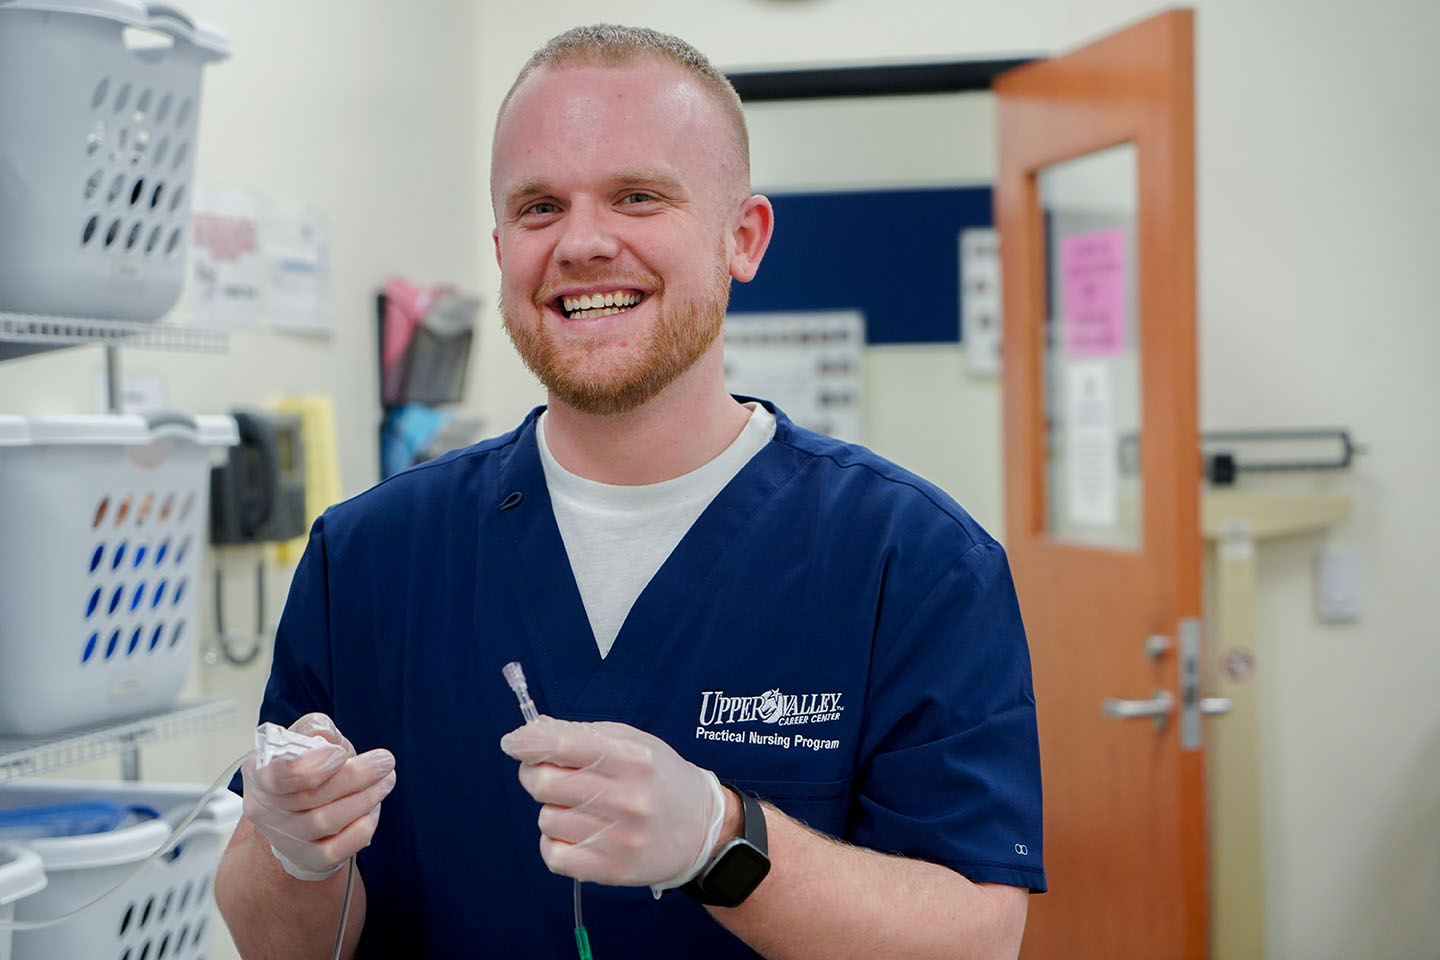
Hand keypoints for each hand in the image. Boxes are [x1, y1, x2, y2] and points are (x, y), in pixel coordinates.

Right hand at [240, 713, 396, 880]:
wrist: (299, 812)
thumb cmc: (305, 771)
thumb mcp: (306, 740)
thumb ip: (314, 729)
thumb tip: (323, 736)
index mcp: (258, 774)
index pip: (279, 776)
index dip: (315, 765)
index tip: (341, 753)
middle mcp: (265, 809)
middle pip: (311, 797)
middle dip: (357, 776)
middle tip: (385, 761)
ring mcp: (284, 838)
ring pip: (327, 822)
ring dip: (365, 798)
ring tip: (386, 780)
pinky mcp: (307, 859)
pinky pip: (338, 850)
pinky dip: (361, 828)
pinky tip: (373, 810)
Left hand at [500, 717, 724, 889]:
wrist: (702, 830)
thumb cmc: (660, 779)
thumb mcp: (632, 742)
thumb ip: (581, 733)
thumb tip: (532, 730)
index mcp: (632, 758)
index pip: (564, 745)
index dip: (528, 742)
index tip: (513, 742)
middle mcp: (626, 798)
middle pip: (544, 783)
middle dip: (535, 774)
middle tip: (548, 774)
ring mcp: (619, 838)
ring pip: (546, 819)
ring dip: (553, 810)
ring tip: (581, 807)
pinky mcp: (611, 869)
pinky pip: (553, 855)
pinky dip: (556, 842)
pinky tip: (577, 833)